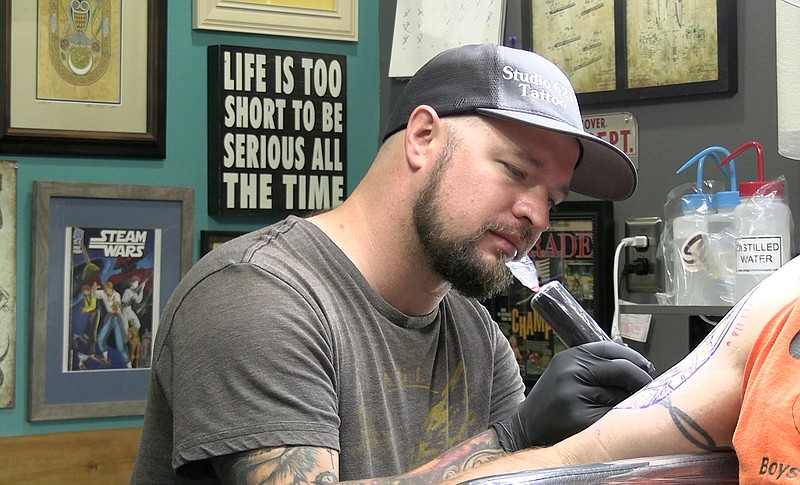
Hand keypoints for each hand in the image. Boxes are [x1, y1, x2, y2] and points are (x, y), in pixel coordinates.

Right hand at [492, 341, 654, 450]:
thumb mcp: (567, 373)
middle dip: (641, 380)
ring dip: (629, 402)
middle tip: (649, 390)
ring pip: (622, 395)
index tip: (648, 367)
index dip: (634, 357)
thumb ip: (594, 365)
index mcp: (569, 357)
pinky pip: (614, 416)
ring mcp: (575, 396)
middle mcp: (571, 373)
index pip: (610, 349)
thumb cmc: (552, 402)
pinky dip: (619, 420)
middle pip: (622, 370)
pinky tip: (611, 423)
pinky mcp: (581, 419)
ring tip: (619, 410)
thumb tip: (637, 365)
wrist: (526, 428)